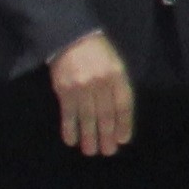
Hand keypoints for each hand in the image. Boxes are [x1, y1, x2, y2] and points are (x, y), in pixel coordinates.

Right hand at [50, 31, 136, 156]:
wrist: (71, 37)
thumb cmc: (97, 52)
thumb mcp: (115, 64)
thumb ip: (118, 86)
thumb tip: (118, 116)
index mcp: (117, 75)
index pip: (123, 104)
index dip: (124, 124)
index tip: (123, 140)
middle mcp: (101, 82)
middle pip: (106, 114)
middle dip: (107, 135)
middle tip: (107, 152)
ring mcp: (82, 86)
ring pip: (87, 117)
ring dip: (89, 136)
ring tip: (91, 151)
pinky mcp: (64, 89)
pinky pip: (68, 113)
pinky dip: (70, 128)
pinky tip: (72, 140)